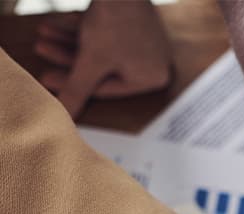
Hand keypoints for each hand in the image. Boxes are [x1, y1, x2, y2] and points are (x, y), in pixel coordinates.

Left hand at [35, 0, 171, 119]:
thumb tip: (65, 115)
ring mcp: (145, 39)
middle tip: (42, 51)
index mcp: (153, 78)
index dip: (72, 84)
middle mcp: (154, 61)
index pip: (106, 88)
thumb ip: (77, 90)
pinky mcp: (133, 20)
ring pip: (99, 48)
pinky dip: (80, 30)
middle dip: (67, 59)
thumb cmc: (115, 21)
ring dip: (68, 43)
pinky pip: (104, 32)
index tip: (47, 77)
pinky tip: (55, 26)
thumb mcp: (91, 62)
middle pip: (101, 67)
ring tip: (43, 36)